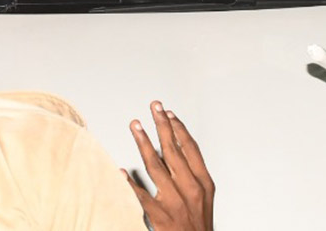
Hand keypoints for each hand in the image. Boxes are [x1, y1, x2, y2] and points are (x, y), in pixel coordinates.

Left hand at [125, 101, 214, 230]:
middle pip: (173, 151)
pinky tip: (121, 171)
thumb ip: (191, 173)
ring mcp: (176, 203)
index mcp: (203, 183)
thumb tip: (173, 146)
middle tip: (154, 107)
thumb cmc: (198, 224)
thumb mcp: (204, 196)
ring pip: (156, 166)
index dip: (179, 128)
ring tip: (136, 125)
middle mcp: (190, 190)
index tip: (168, 113)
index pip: (190, 149)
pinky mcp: (161, 217)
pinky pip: (142, 197)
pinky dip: (130, 183)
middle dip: (162, 125)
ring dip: (144, 143)